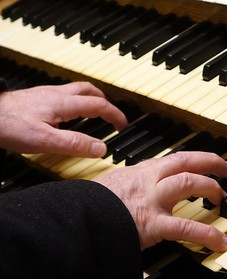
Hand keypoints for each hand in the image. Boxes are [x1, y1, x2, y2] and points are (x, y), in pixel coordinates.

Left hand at [0, 82, 127, 156]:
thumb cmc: (9, 125)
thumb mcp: (45, 140)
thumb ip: (75, 144)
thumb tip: (101, 148)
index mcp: (64, 103)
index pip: (99, 105)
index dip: (115, 115)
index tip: (123, 125)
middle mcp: (58, 95)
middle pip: (91, 91)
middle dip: (106, 102)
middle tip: (113, 116)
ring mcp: (48, 94)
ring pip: (79, 90)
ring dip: (94, 99)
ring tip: (98, 113)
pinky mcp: (40, 97)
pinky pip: (67, 94)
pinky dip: (79, 101)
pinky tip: (73, 113)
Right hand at [93, 152, 226, 251]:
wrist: (81, 215)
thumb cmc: (96, 200)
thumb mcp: (116, 182)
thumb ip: (133, 180)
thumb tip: (141, 182)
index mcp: (143, 171)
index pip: (176, 158)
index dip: (197, 157)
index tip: (208, 160)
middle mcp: (150, 180)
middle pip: (187, 162)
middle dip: (212, 162)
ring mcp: (153, 199)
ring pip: (189, 183)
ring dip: (211, 188)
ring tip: (222, 200)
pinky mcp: (153, 223)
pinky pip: (186, 226)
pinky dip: (208, 234)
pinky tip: (222, 242)